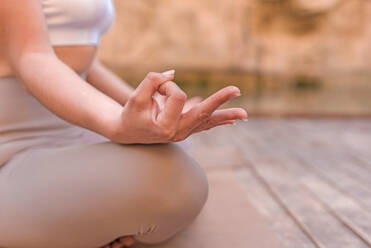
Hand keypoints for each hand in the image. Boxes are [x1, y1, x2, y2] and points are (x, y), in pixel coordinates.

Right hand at [110, 70, 246, 143]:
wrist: (128, 133)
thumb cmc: (131, 115)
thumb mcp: (135, 97)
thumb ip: (152, 81)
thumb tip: (172, 75)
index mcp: (166, 127)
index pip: (177, 96)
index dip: (167, 86)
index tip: (156, 88)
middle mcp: (178, 132)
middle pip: (203, 114)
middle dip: (219, 100)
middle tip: (237, 90)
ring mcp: (184, 132)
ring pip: (208, 122)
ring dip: (226, 115)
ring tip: (244, 115)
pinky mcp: (186, 129)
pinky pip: (205, 125)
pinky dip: (218, 120)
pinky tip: (232, 121)